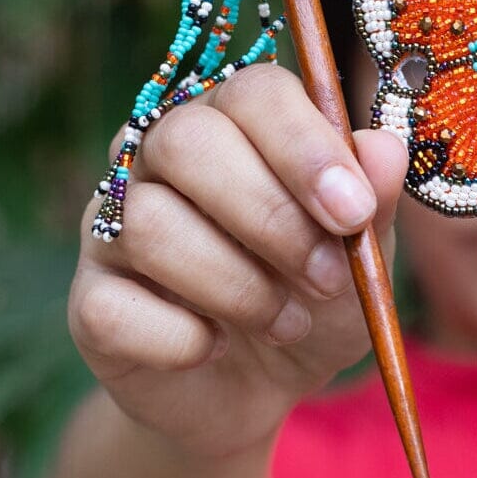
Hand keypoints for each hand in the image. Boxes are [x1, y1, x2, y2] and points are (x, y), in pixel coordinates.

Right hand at [68, 63, 407, 456]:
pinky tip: (218, 346)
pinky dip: (185, 340)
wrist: (266, 386)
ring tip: (287, 321)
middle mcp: (161, 156)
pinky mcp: (89, 299)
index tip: (353, 212)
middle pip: (188, 142)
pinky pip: (115, 308)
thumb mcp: (363, 252)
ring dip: (240, 288)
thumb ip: (374, 198)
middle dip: (273, 219)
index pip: (254, 91)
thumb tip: (386, 149)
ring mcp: (114, 223)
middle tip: (329, 278)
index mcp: (238, 123)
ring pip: (151, 226)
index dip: (306, 147)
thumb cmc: (316, 294)